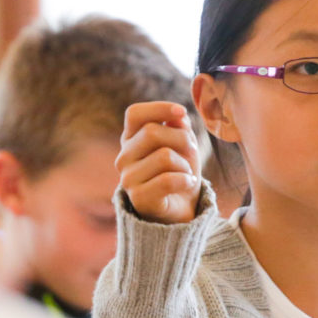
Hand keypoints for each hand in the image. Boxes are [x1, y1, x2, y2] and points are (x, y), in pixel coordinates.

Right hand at [117, 102, 201, 223]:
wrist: (181, 210)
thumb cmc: (180, 171)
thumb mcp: (183, 144)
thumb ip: (180, 126)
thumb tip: (178, 116)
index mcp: (131, 139)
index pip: (134, 114)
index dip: (159, 108)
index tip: (182, 112)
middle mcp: (124, 157)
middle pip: (153, 132)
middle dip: (182, 139)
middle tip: (192, 151)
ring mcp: (128, 178)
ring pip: (163, 156)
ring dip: (185, 164)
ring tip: (186, 173)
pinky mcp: (138, 198)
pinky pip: (167, 180)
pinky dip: (185, 180)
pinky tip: (187, 184)